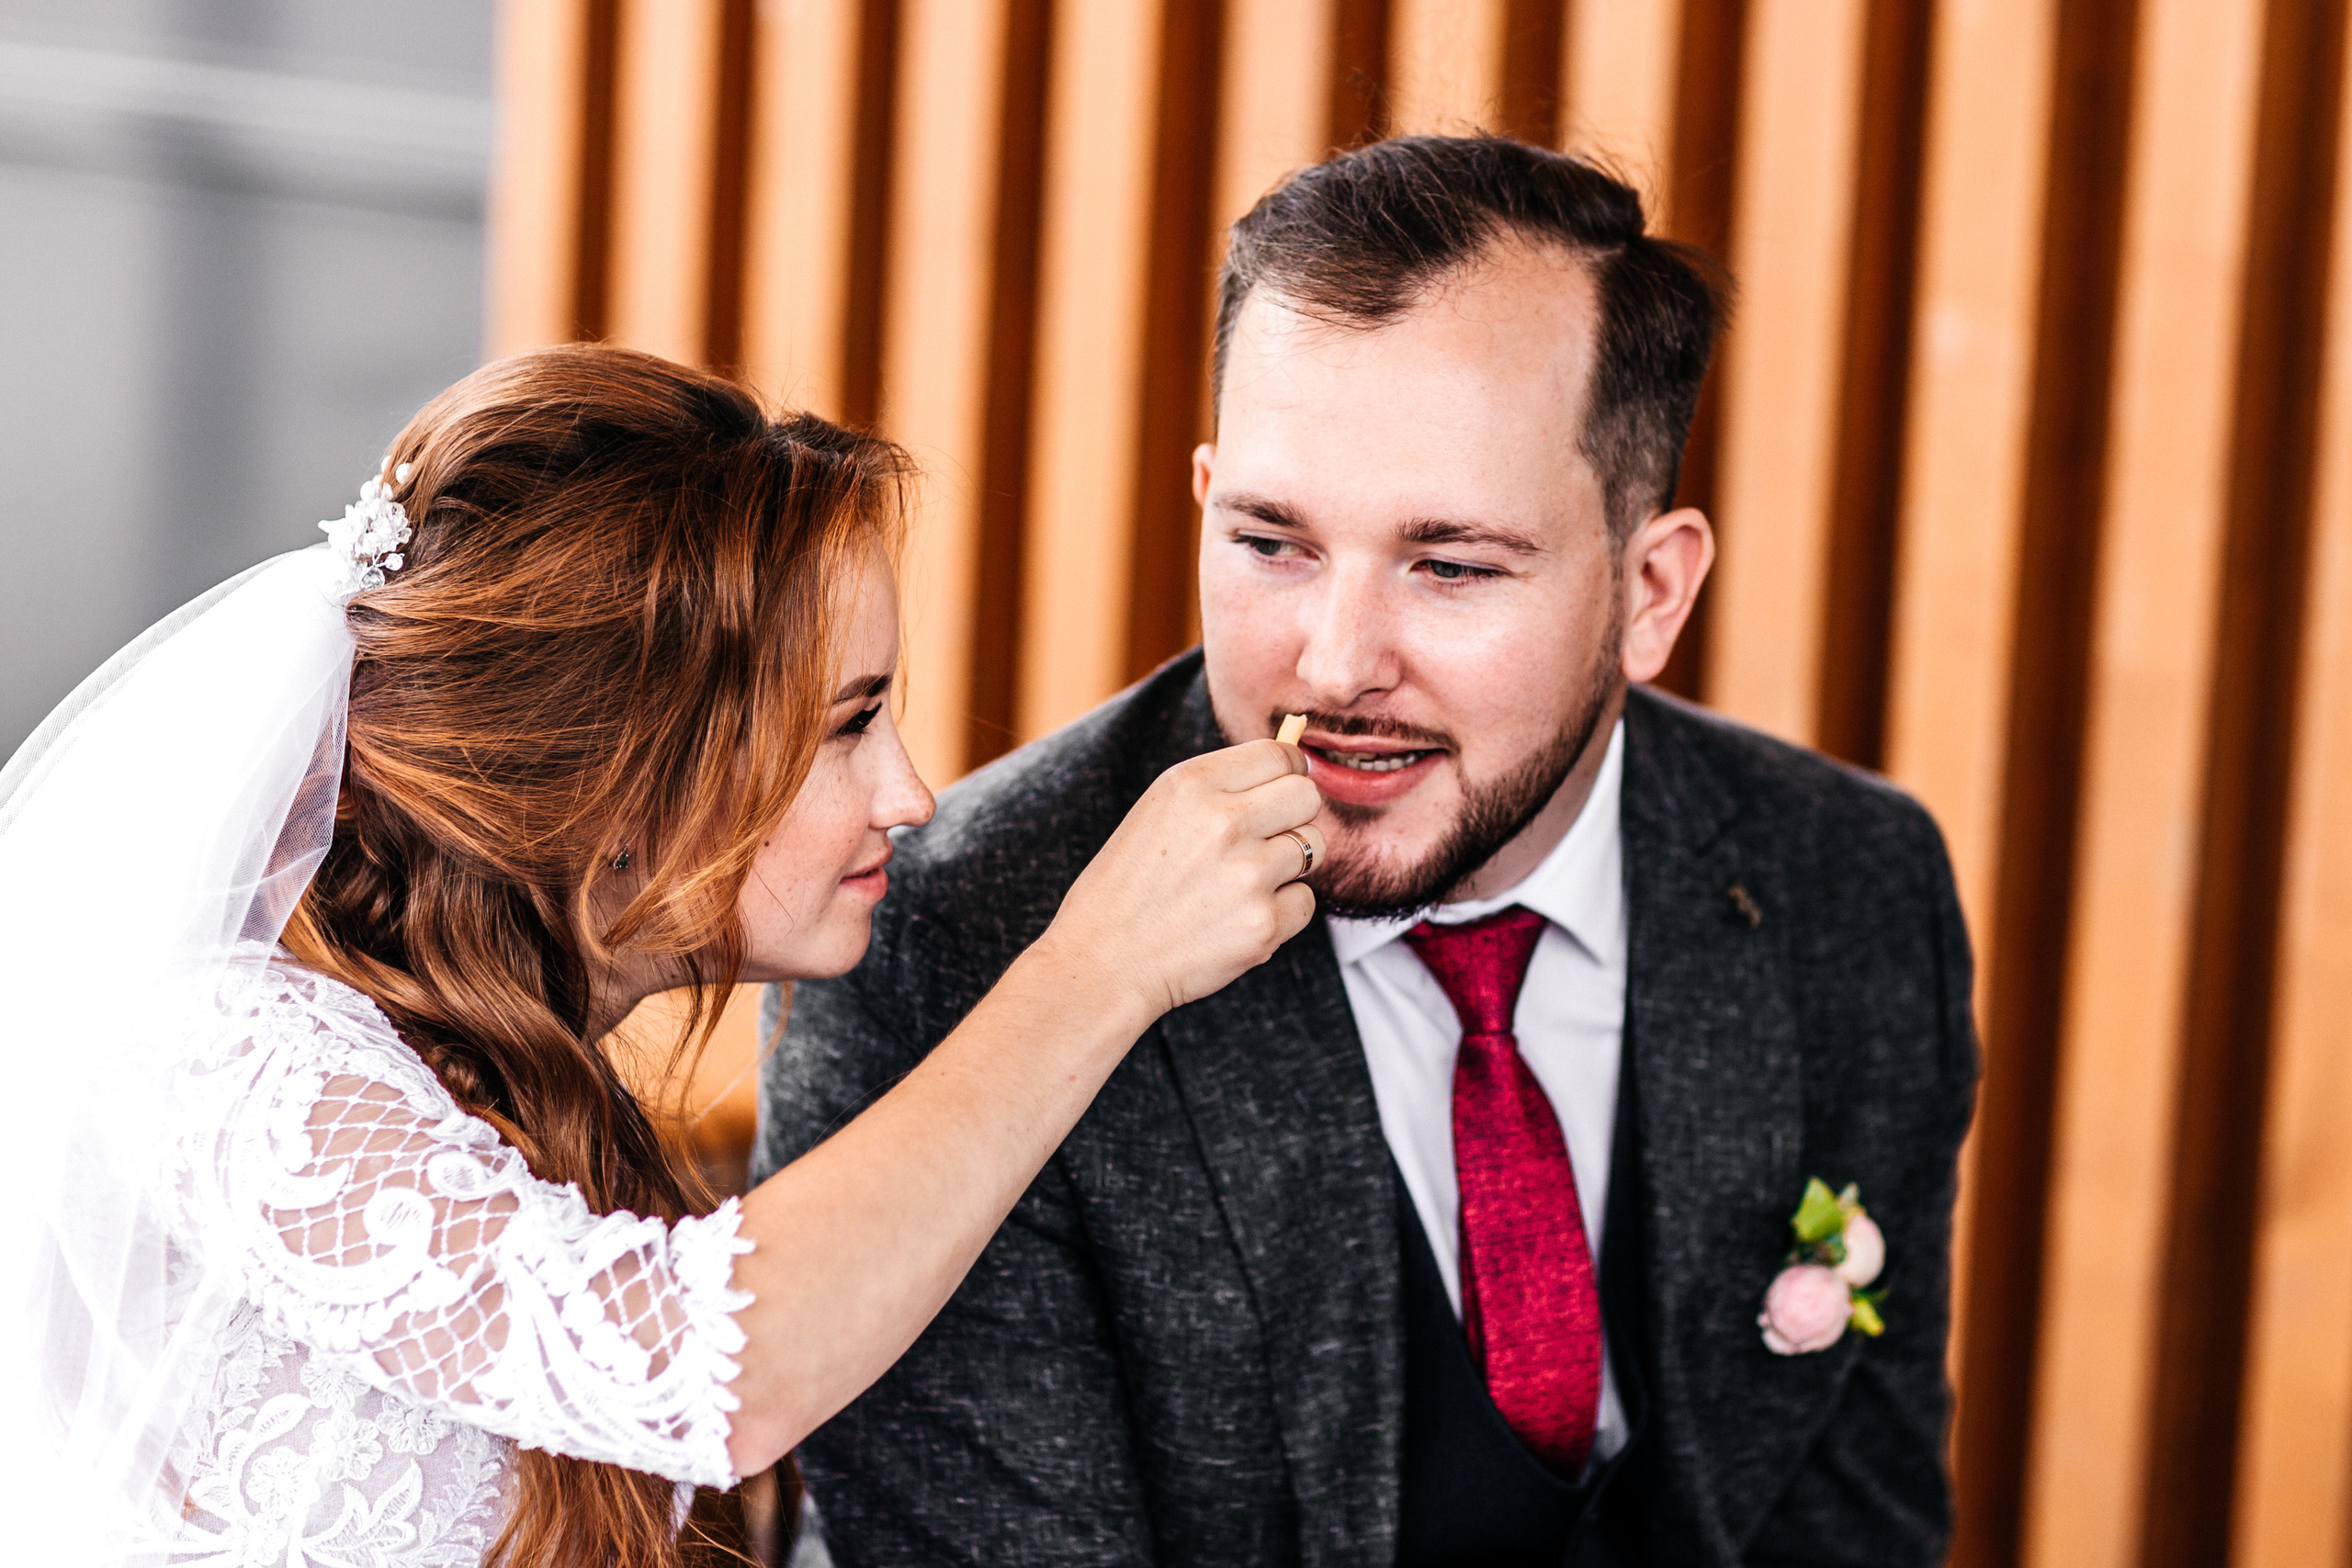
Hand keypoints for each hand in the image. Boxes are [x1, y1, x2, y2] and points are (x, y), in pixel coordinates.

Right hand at [1036, 740, 1324, 1023]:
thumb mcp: (1158, 812)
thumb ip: (1220, 788)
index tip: (1285, 786)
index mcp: (1191, 785)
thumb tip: (1294, 768)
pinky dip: (1282, 912)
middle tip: (1266, 839)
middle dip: (1296, 815)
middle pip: (1307, 796)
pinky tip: (1237, 918)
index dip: (1291, 770)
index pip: (1279, 755)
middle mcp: (1224, 822)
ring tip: (1241, 883)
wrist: (1104, 962)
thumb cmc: (1129, 888)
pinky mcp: (1264, 923)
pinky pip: (1305, 901)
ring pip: (1314, 847)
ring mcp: (1248, 874)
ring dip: (1288, 865)